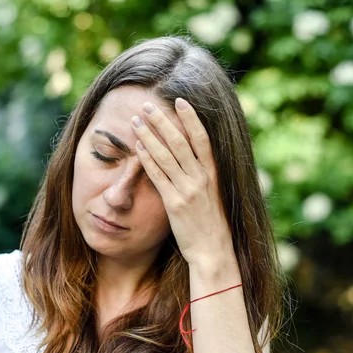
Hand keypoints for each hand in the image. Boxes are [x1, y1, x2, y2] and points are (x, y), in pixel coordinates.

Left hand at [131, 98, 234, 267]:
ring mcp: (188, 190)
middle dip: (162, 121)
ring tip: (136, 120)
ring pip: (166, 155)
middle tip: (147, 105)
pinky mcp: (174, 203)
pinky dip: (147, 159)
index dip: (191, 118)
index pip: (202, 138)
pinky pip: (158, 176)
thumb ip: (206, 177)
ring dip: (149, 135)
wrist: (213, 252)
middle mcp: (202, 178)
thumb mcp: (215, 196)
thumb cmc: (213, 225)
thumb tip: (198, 160)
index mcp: (214, 174)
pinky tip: (137, 147)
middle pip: (180, 141)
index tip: (179, 101)